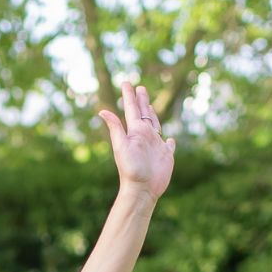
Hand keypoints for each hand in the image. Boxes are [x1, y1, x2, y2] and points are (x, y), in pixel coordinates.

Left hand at [97, 82, 175, 197]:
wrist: (141, 189)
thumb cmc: (131, 169)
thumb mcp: (121, 146)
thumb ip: (115, 128)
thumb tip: (102, 110)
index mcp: (135, 131)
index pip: (131, 109)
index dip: (129, 95)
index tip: (126, 82)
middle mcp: (145, 136)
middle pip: (144, 113)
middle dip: (142, 100)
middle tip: (140, 87)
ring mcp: (155, 145)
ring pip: (155, 125)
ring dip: (152, 114)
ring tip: (149, 106)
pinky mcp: (165, 156)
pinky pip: (169, 145)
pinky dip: (169, 141)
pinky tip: (169, 139)